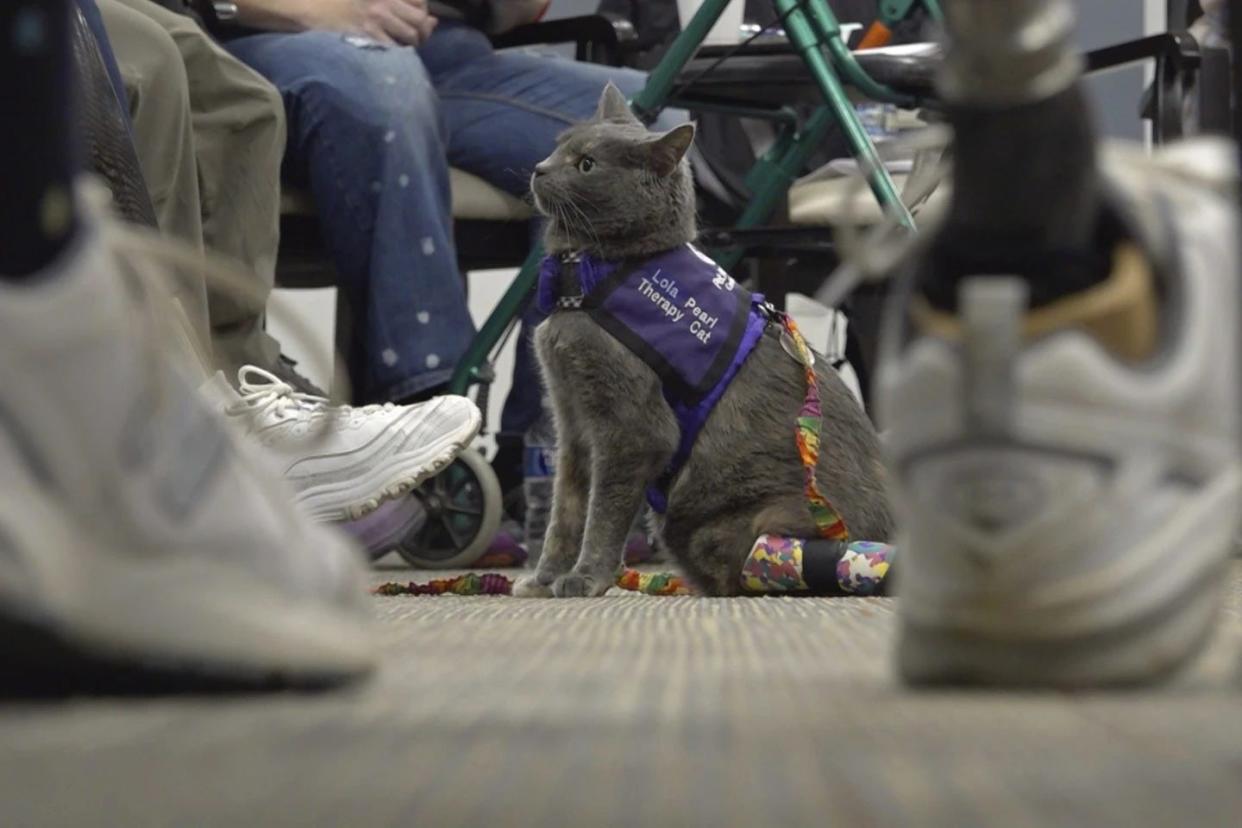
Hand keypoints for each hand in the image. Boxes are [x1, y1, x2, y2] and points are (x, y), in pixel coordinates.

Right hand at [301, 0, 437, 45]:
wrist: (307, 9)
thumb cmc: (334, 4)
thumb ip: (399, 5)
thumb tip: (433, 21)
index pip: (420, 3)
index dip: (422, 16)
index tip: (415, 23)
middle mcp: (384, 3)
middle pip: (420, 21)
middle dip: (421, 34)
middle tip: (410, 41)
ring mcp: (377, 19)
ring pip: (411, 37)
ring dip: (410, 46)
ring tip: (398, 49)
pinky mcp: (368, 36)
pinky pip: (395, 50)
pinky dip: (397, 57)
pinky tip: (389, 59)